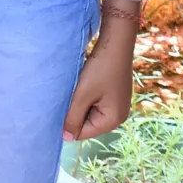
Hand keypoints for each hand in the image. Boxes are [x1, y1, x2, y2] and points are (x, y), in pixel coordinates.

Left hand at [64, 27, 134, 142]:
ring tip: (79, 87)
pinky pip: (96, 103)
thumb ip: (73, 118)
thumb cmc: (100, 69)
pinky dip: (88, 95)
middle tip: (72, 94)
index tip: (62, 105)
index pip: (82, 133)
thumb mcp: (82, 95)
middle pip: (87, 124)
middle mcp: (119, 117)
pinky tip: (86, 83)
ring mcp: (118, 106)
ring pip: (90, 112)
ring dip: (81, 102)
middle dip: (76, 111)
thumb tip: (66, 139)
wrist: (116, 42)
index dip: (68, 121)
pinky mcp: (115, 95)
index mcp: (113, 120)